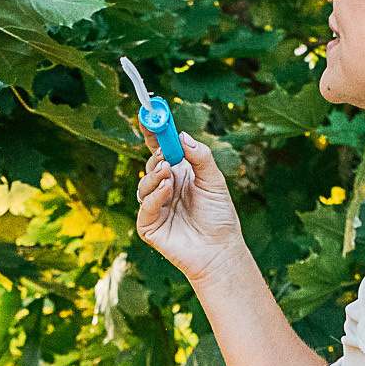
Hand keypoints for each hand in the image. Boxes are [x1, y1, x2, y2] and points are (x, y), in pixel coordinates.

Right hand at [135, 133, 245, 282]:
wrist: (220, 250)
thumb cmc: (219, 216)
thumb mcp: (214, 180)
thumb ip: (200, 157)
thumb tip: (182, 135)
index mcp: (179, 173)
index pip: (161, 149)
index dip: (154, 133)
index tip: (150, 115)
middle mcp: (165, 187)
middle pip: (151, 163)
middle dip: (156, 155)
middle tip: (166, 152)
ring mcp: (155, 206)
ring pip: (144, 184)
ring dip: (154, 175)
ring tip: (168, 173)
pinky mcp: (149, 225)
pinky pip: (145, 207)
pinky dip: (154, 196)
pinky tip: (167, 190)